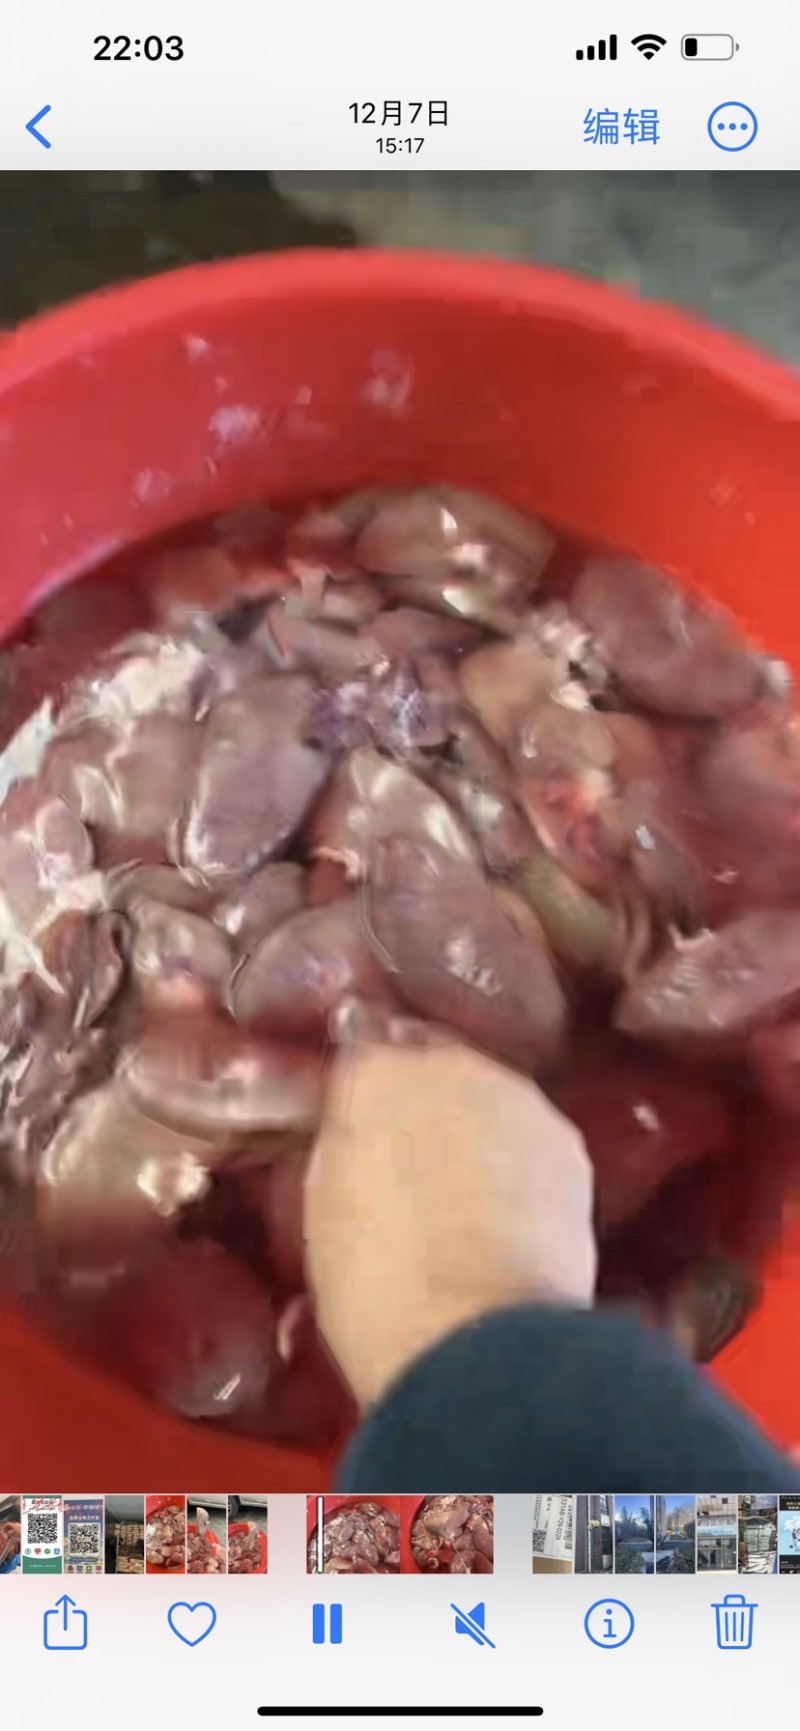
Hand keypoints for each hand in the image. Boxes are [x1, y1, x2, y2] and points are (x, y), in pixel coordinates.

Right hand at [305, 1039, 596, 1408]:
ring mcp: (518, 1100)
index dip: (363, 1093)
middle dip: (422, 1103)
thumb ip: (345, 1139)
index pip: (363, 1052)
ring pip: (487, 1099)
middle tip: (408, 1162)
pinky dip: (518, 1166)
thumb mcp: (326, 1201)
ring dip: (474, 1129)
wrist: (478, 1337)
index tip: (358, 1125)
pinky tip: (505, 1215)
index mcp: (374, 1073)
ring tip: (461, 1194)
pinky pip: (529, 1140)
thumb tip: (361, 1124)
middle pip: (432, 1065)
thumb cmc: (375, 1280)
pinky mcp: (567, 1144)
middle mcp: (452, 1065)